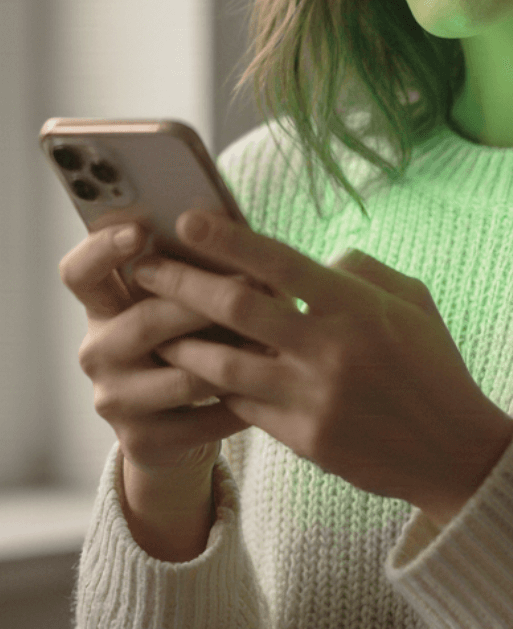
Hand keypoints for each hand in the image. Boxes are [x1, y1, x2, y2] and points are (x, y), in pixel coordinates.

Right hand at [58, 221, 292, 477]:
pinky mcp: (141, 441)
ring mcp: (114, 400)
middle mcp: (96, 352)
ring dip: (233, 358)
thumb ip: (192, 269)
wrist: (176, 425)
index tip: (140, 231)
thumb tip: (229, 228)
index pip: (79, 273)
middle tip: (250, 282)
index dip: (103, 249)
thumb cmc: (189, 338)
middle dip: (201, 302)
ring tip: (274, 339)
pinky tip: (271, 387)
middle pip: (144, 322)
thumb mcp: (180, 302)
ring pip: (182, 376)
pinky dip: (241, 402)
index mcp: (100, 307)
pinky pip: (203, 419)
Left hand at [133, 211, 512, 522]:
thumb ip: (357, 270)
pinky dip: (216, 384)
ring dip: (182, 341)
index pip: (280, 263)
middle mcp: (329, 350)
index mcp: (356, 306)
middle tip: (145, 266)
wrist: (454, 452)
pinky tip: (191, 369)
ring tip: (150, 322)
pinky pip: (243, 406)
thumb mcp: (409, 299)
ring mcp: (313, 399)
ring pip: (224, 365)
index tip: (187, 221)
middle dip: (183, 283)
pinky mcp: (303, 440)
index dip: (228, 240)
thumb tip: (312, 260)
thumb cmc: (433, 364)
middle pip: (238, 309)